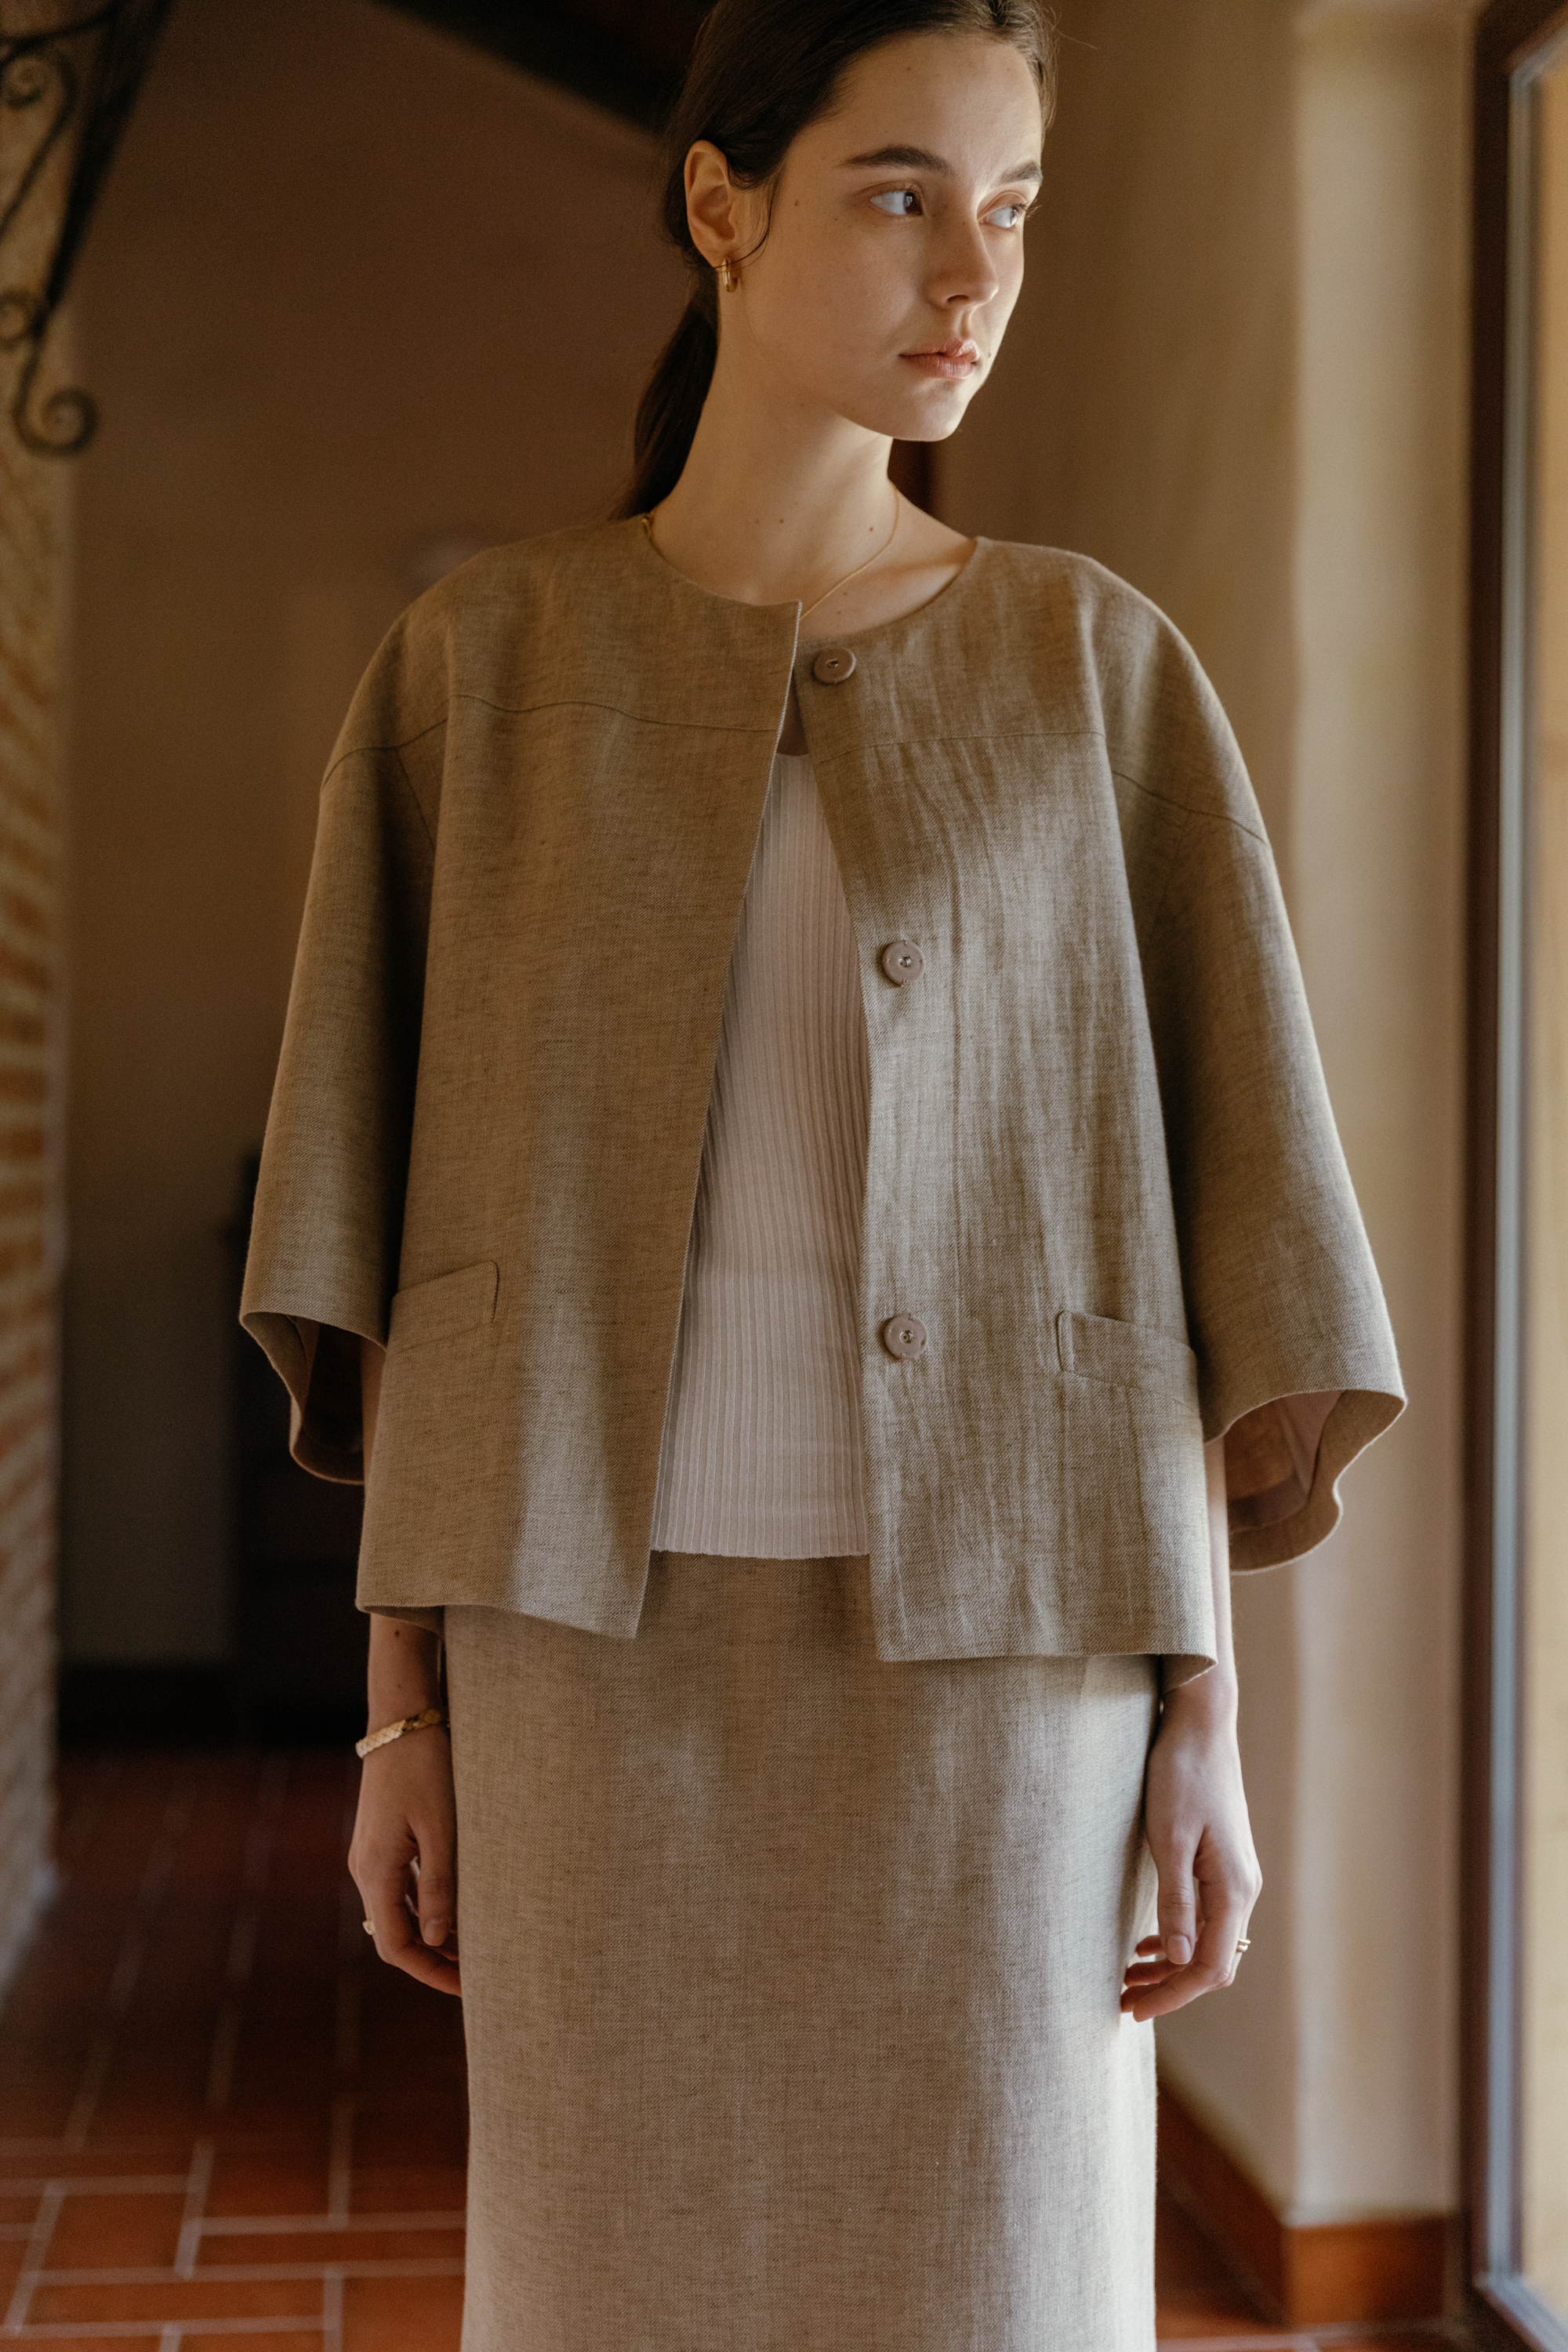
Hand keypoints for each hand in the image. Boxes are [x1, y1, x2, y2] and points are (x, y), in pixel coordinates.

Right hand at [348, 1724, 461, 1996]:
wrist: (402, 1719)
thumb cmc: (426, 1768)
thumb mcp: (441, 1829)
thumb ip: (439, 1886)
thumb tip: (437, 1941)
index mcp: (376, 1871)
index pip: (397, 1947)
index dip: (431, 1972)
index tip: (469, 1986)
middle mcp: (365, 1869)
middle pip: (395, 1935)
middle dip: (434, 1959)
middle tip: (478, 1973)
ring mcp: (370, 1855)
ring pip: (397, 1913)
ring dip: (431, 1934)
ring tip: (474, 1945)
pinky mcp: (380, 1840)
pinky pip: (399, 1888)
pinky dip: (425, 1907)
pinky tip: (455, 1908)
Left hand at [1121, 1670, 1260, 2020]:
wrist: (1201, 1725)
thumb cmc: (1181, 1775)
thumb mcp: (1169, 1837)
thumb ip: (1175, 1900)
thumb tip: (1175, 1959)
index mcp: (1234, 1888)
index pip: (1209, 1966)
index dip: (1171, 1994)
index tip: (1133, 2009)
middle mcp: (1243, 1889)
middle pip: (1212, 1962)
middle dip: (1169, 1987)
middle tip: (1123, 2001)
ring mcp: (1236, 1876)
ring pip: (1208, 1941)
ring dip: (1170, 1966)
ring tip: (1127, 1979)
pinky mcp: (1223, 1864)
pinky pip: (1206, 1918)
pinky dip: (1177, 1938)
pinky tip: (1147, 1943)